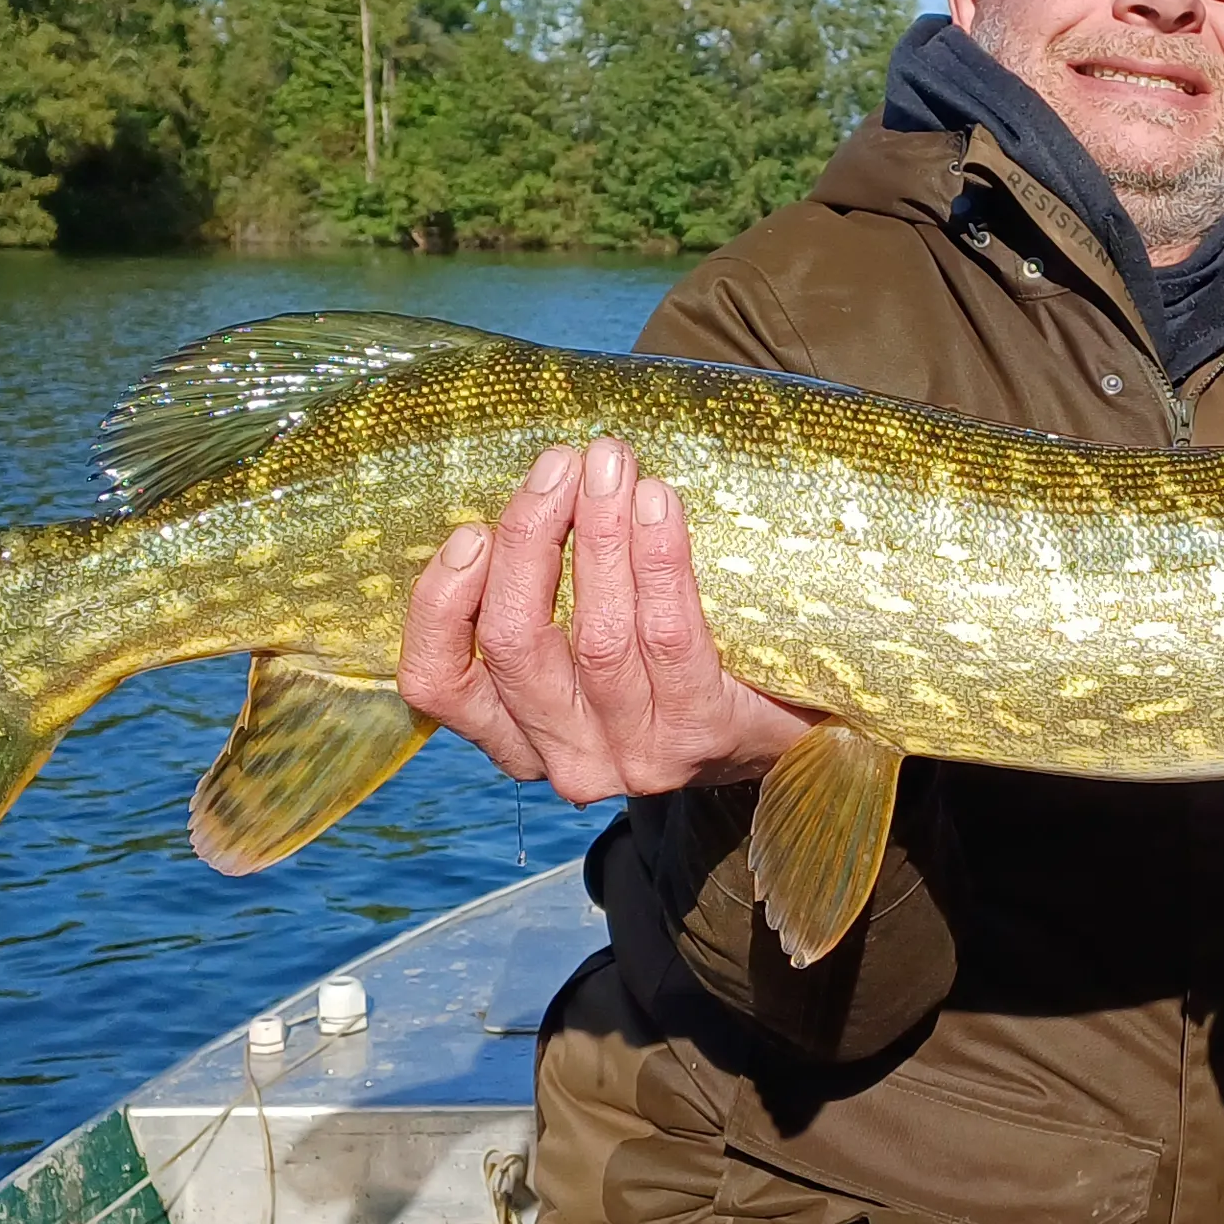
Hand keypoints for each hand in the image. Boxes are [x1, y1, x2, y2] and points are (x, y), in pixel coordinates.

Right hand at [399, 436, 816, 800]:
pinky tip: (658, 502)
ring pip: (594, 634)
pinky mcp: (699, 733)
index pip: (438, 682)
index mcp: (517, 735)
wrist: (785, 734)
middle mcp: (567, 758)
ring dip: (599, 532)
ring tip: (610, 464)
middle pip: (514, 643)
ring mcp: (634, 755)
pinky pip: (669, 633)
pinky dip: (658, 558)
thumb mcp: (586, 653)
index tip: (470, 529)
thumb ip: (544, 599)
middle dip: (529, 537)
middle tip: (559, 465)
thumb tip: (527, 488)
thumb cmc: (672, 673)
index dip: (442, 603)